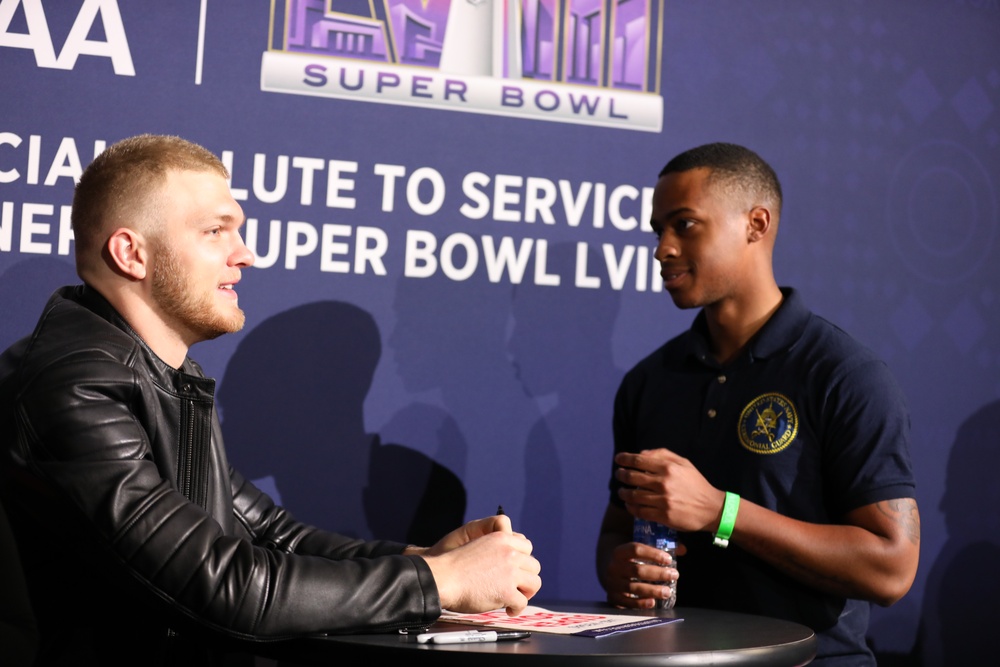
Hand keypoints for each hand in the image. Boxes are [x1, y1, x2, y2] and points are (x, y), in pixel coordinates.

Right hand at [419, 516, 541, 615]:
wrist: (443, 578)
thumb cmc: (456, 567)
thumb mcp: (479, 545)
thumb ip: (497, 550)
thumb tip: (512, 563)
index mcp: (502, 538)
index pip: (527, 547)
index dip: (523, 560)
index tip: (517, 570)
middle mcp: (510, 552)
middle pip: (534, 566)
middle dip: (526, 578)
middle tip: (517, 587)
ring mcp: (510, 572)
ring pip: (534, 583)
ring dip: (525, 593)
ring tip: (514, 598)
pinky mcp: (507, 591)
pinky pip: (522, 603)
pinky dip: (516, 609)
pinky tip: (507, 609)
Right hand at [603, 541, 677, 608]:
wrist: (610, 570)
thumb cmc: (631, 559)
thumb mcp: (639, 550)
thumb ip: (659, 549)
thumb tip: (682, 549)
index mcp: (619, 552)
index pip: (636, 550)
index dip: (653, 554)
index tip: (669, 559)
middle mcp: (614, 567)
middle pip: (637, 571)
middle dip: (658, 573)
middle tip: (675, 575)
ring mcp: (612, 583)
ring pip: (634, 588)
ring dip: (653, 590)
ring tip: (668, 592)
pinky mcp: (613, 597)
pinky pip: (627, 602)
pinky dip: (640, 603)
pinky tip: (653, 602)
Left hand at [615, 448, 724, 532]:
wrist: (712, 508)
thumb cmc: (696, 484)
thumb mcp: (684, 463)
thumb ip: (663, 454)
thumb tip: (642, 453)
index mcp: (668, 467)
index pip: (639, 460)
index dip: (625, 459)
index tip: (618, 460)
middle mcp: (664, 482)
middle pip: (632, 477)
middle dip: (621, 475)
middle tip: (618, 475)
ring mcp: (663, 500)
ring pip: (634, 496)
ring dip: (623, 493)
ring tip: (621, 492)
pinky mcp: (663, 516)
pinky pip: (640, 511)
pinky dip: (631, 508)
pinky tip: (629, 505)